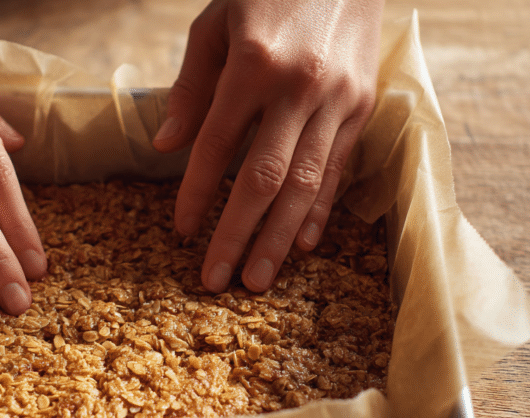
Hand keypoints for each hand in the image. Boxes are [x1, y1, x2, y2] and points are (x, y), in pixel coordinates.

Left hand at [153, 0, 382, 292]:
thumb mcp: (215, 24)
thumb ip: (191, 86)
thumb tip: (165, 147)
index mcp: (254, 64)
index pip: (217, 146)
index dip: (196, 194)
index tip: (181, 231)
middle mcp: (301, 87)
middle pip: (265, 178)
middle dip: (238, 234)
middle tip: (216, 280)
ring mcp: (339, 99)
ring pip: (306, 184)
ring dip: (278, 238)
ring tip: (258, 279)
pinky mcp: (364, 107)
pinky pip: (339, 169)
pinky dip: (319, 210)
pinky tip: (300, 244)